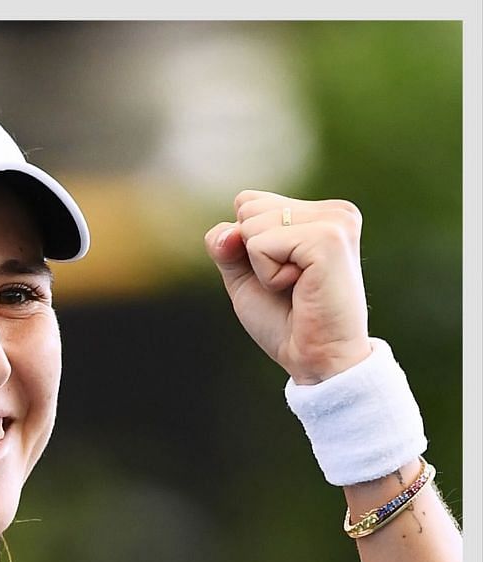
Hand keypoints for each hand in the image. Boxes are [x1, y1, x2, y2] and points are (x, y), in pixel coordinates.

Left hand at [204, 190, 371, 384]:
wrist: (317, 358)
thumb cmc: (285, 320)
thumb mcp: (244, 275)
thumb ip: (226, 244)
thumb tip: (228, 230)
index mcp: (320, 212)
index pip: (247, 201)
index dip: (244, 244)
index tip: (281, 273)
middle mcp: (335, 211)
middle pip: (247, 208)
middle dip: (251, 254)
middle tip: (289, 284)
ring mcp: (336, 221)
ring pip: (251, 225)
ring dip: (261, 267)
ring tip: (297, 286)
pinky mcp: (329, 238)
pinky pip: (260, 244)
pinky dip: (267, 275)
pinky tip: (300, 288)